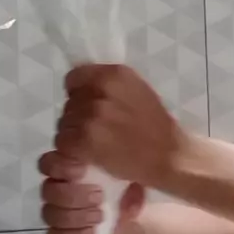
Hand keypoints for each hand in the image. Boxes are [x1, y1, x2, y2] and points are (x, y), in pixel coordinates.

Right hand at [39, 150, 144, 233]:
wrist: (142, 217)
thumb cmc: (132, 187)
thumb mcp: (134, 173)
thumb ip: (126, 171)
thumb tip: (120, 190)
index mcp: (70, 166)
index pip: (49, 163)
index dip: (61, 166)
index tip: (82, 170)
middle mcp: (60, 186)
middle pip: (47, 189)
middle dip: (72, 195)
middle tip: (99, 197)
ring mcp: (60, 211)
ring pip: (49, 213)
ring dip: (75, 216)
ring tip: (100, 217)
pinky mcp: (64, 233)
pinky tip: (91, 232)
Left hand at [54, 63, 186, 188]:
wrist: (169, 157)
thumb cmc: (157, 130)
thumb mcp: (137, 93)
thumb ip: (111, 88)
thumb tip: (84, 90)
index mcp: (114, 74)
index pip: (74, 78)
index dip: (78, 95)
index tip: (87, 110)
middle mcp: (100, 89)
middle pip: (68, 104)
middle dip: (77, 120)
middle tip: (96, 135)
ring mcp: (91, 114)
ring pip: (64, 125)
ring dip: (73, 138)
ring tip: (94, 148)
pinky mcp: (85, 138)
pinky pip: (64, 144)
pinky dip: (72, 154)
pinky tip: (87, 159)